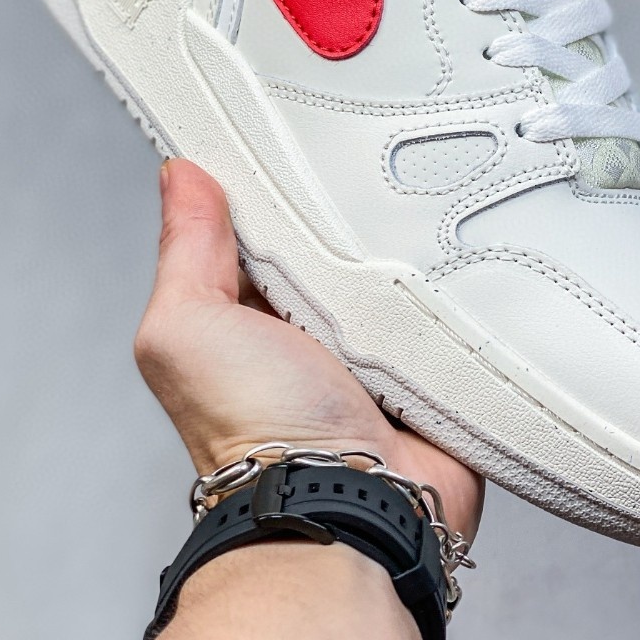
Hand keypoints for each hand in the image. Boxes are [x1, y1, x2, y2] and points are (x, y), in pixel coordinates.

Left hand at [134, 159, 483, 543]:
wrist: (348, 504)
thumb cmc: (257, 432)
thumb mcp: (188, 326)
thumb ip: (185, 252)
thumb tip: (180, 175)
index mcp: (248, 316)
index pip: (265, 227)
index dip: (278, 186)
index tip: (298, 135)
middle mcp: (311, 332)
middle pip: (338, 244)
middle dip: (353, 211)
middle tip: (370, 167)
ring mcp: (375, 352)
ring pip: (399, 272)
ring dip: (410, 250)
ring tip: (419, 212)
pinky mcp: (431, 369)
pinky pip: (451, 309)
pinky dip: (454, 290)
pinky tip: (458, 258)